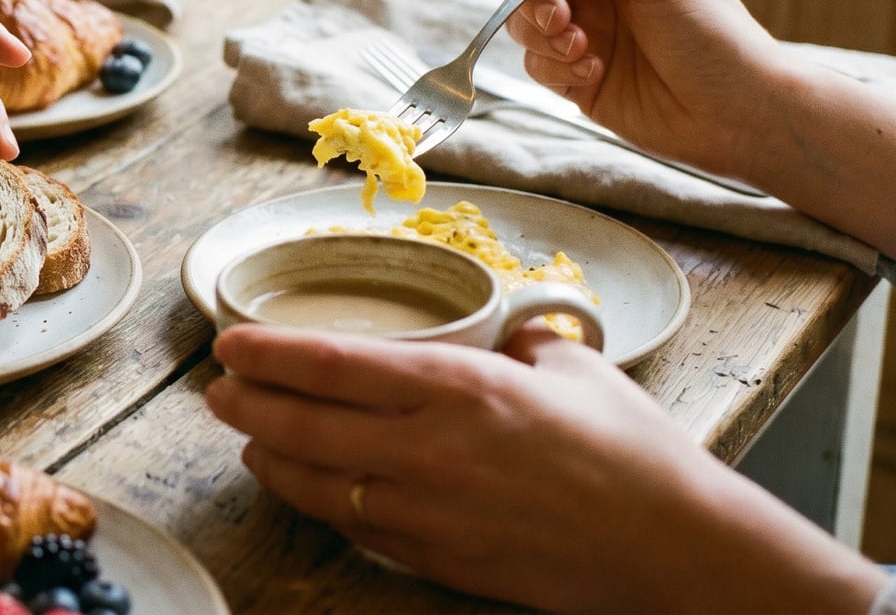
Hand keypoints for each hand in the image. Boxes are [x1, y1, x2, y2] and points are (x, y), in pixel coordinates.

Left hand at [205, 324, 885, 612]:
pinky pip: (359, 530)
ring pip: (317, 485)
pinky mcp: (439, 561)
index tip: (229, 342)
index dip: (267, 354)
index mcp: (459, 388)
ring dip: (272, 458)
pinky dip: (325, 506)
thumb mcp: (571, 367)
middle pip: (303, 425)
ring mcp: (428, 512)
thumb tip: (495, 334)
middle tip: (218, 390)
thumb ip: (513, 345)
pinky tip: (315, 489)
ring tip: (252, 438)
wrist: (677, 551)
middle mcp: (429, 450)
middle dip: (247, 404)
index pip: (332, 364)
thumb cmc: (637, 455)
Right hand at [504, 0, 782, 178]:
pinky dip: (554, 67)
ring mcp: (586, 30)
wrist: (738, 117)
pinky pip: (536, 62)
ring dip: (541, 32)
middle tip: (559, 16)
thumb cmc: (715, 37)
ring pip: (525, 17)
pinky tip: (592, 73)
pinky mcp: (576, 74)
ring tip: (580, 49)